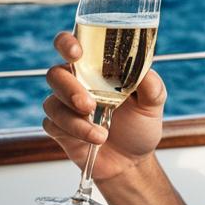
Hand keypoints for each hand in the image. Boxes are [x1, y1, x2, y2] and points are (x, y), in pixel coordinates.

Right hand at [41, 30, 165, 181]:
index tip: (77, 52)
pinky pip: (52, 124)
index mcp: (97, 68)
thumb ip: (151, 85)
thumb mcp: (152, 104)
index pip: (73, 45)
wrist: (132, 161)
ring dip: (75, 119)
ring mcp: (64, 106)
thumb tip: (145, 70)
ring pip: (52, 102)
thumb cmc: (140, 126)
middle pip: (55, 74)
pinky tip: (95, 139)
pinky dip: (75, 132)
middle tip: (89, 104)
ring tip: (102, 134)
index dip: (68, 43)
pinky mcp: (58, 128)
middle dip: (69, 87)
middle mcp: (76, 83)